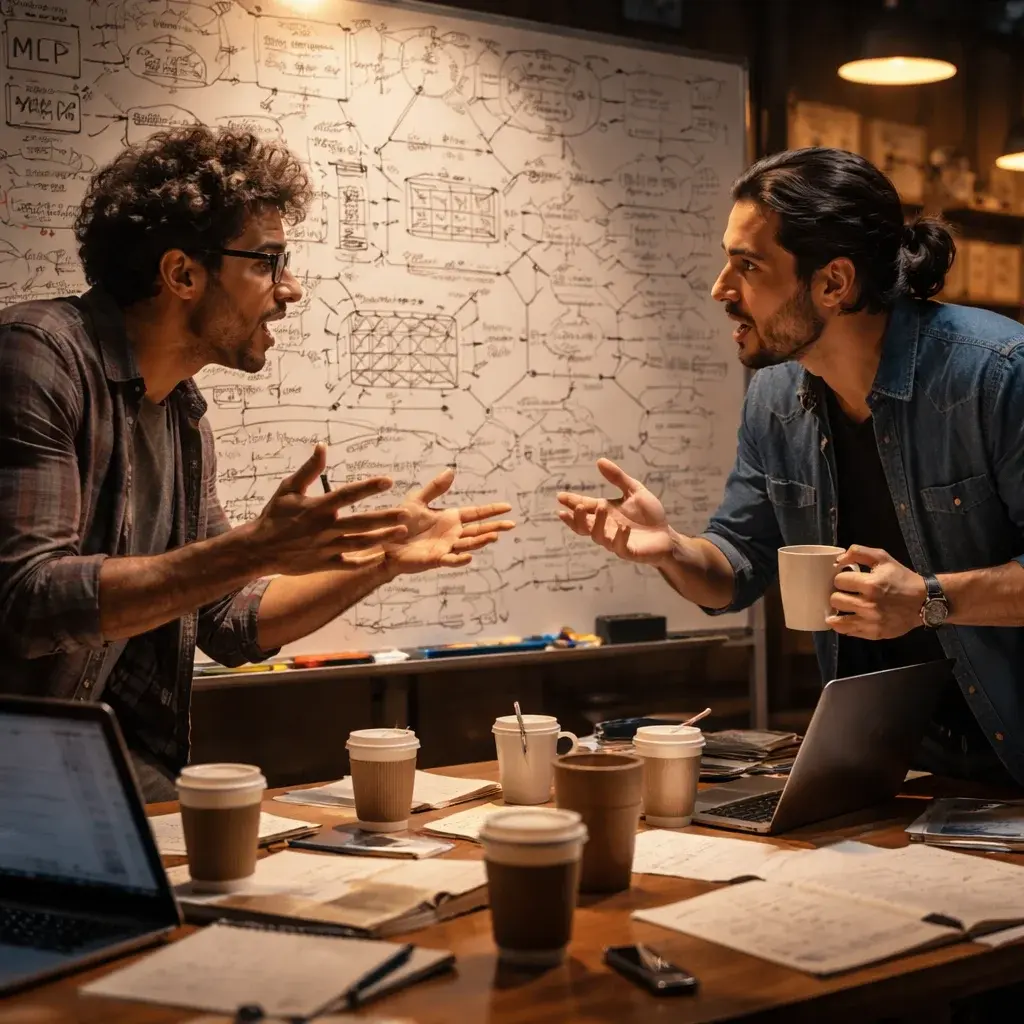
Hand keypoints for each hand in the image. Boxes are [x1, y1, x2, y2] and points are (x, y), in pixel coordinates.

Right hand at [249, 443, 408, 574]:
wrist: (258, 550)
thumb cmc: (275, 515)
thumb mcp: (288, 489)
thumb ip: (309, 469)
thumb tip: (322, 446)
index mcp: (317, 508)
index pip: (347, 495)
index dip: (368, 487)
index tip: (388, 480)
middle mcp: (324, 529)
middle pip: (360, 523)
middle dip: (384, 518)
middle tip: (406, 513)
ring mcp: (326, 548)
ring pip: (359, 544)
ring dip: (382, 538)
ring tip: (402, 532)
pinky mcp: (324, 563)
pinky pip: (349, 563)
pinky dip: (365, 562)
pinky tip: (382, 556)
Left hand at [382, 468, 514, 574]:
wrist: (385, 542)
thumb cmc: (400, 523)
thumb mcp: (417, 501)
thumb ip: (435, 488)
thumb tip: (451, 471)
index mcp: (450, 518)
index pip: (476, 513)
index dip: (491, 510)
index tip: (508, 507)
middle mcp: (452, 533)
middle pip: (478, 530)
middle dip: (495, 527)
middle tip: (512, 525)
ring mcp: (446, 547)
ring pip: (469, 544)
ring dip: (482, 541)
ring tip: (494, 536)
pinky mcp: (436, 559)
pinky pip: (451, 559)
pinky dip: (461, 559)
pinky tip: (470, 555)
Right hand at [556, 459, 674, 563]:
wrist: (667, 536)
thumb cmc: (649, 515)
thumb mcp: (634, 491)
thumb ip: (617, 478)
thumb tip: (599, 461)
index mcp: (605, 512)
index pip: (584, 506)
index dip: (571, 502)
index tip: (560, 496)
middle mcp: (606, 527)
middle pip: (583, 526)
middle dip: (577, 518)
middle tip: (577, 506)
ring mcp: (615, 541)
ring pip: (598, 536)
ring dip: (597, 523)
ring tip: (602, 508)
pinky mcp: (628, 551)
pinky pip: (619, 547)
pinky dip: (619, 537)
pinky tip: (624, 528)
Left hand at [825, 545, 926, 638]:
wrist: (924, 602)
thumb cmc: (901, 578)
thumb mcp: (883, 558)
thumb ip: (858, 552)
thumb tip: (837, 560)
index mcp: (871, 584)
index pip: (838, 581)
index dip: (841, 579)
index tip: (848, 581)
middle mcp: (869, 604)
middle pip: (835, 600)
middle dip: (838, 594)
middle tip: (846, 594)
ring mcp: (870, 621)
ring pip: (836, 620)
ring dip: (838, 612)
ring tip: (844, 607)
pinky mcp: (873, 633)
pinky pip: (846, 632)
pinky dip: (844, 625)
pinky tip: (848, 618)